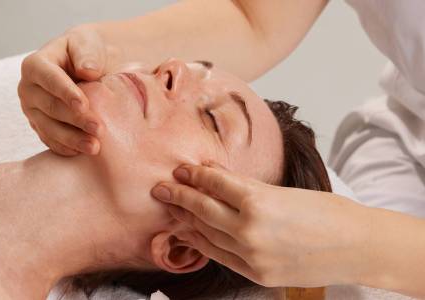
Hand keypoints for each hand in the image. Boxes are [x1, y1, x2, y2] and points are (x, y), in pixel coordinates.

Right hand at [18, 25, 115, 155]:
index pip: (48, 79)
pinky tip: (82, 152)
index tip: (84, 105)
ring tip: (95, 147)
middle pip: (50, 107)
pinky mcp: (39, 126)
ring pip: (49, 128)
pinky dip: (66, 148)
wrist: (85, 66)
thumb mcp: (87, 43)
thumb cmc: (86, 51)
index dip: (65, 93)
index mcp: (35, 65)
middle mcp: (27, 89)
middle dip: (75, 119)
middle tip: (99, 129)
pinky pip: (50, 140)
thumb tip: (88, 71)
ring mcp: (31, 111)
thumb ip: (87, 54)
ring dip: (72, 139)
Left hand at [151, 163, 372, 287]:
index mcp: (260, 202)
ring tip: (172, 208)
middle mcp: (250, 230)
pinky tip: (191, 233)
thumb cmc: (329, 212)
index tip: (182, 169)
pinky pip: (220, 256)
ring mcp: (251, 255)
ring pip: (208, 234)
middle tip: (161, 187)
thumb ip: (247, 187)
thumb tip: (215, 175)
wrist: (358, 247)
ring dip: (187, 219)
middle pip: (204, 210)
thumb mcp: (286, 191)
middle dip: (180, 196)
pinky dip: (203, 242)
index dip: (196, 175)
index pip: (216, 185)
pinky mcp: (256, 273)